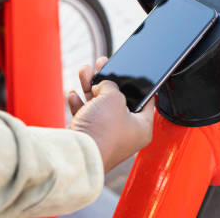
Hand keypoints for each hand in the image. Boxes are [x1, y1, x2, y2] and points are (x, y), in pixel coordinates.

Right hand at [68, 57, 154, 172]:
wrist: (77, 154)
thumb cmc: (102, 130)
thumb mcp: (113, 96)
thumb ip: (111, 85)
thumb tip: (102, 85)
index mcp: (142, 127)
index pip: (146, 100)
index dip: (138, 83)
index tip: (132, 71)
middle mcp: (126, 134)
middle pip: (118, 101)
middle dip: (108, 81)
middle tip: (103, 65)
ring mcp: (106, 137)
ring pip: (100, 106)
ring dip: (91, 87)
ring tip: (84, 71)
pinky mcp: (89, 139)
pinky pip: (87, 117)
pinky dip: (80, 104)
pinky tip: (74, 95)